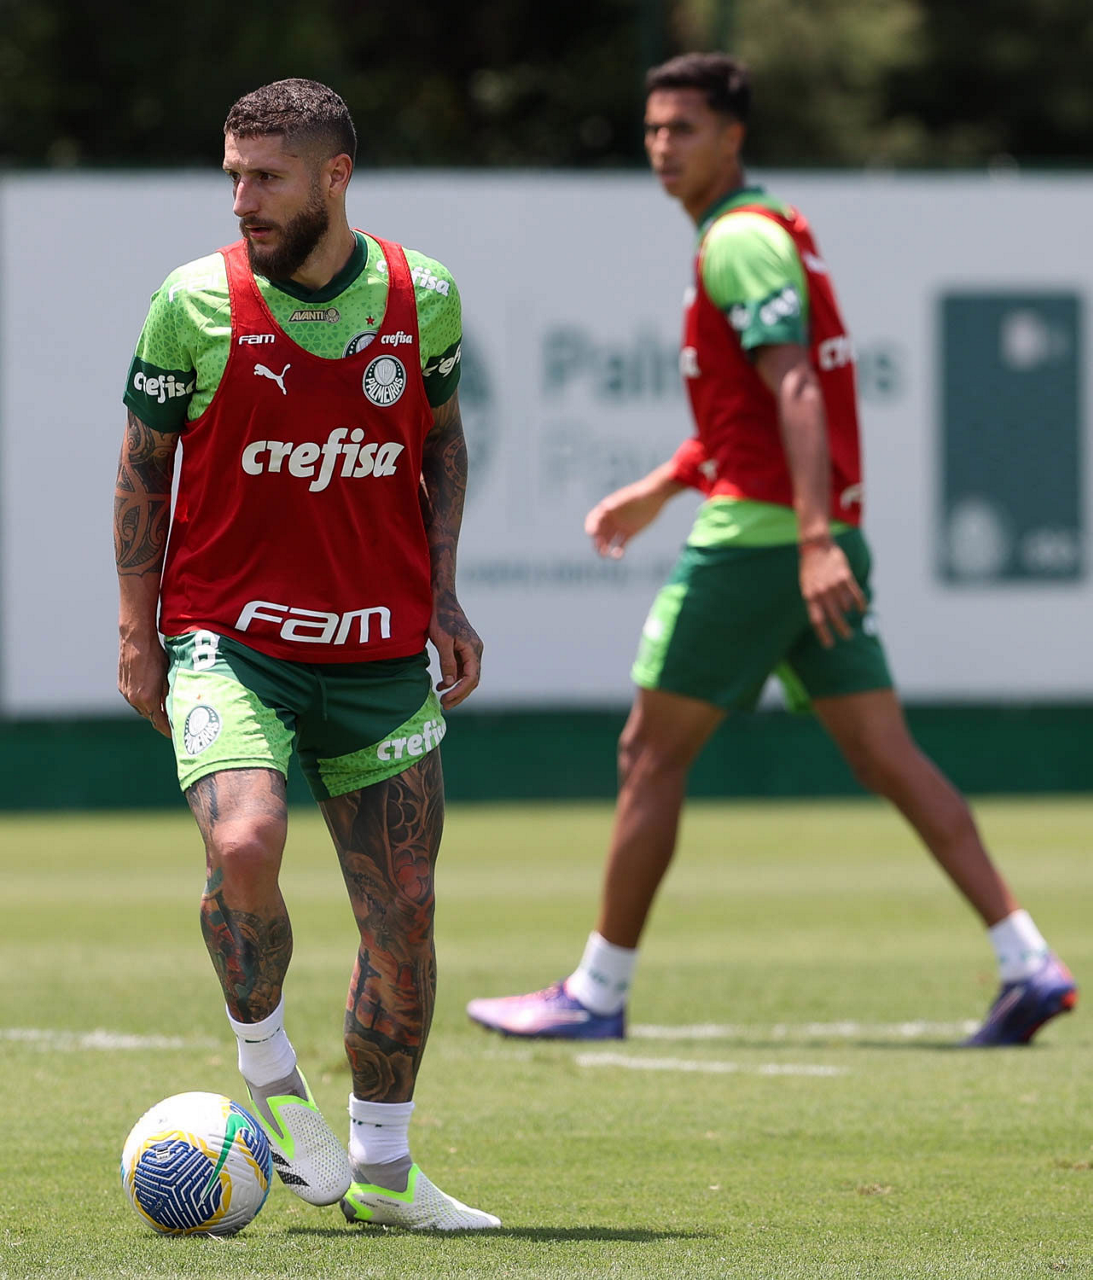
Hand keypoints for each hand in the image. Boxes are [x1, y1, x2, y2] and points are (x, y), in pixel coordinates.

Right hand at [118, 634, 170, 736]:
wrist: (136, 641)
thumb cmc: (156, 656)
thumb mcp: (169, 677)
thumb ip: (170, 695)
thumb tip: (175, 708)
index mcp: (148, 699)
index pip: (160, 722)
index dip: (169, 730)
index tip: (176, 736)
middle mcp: (134, 699)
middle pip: (150, 716)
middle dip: (161, 721)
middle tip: (173, 724)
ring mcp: (126, 693)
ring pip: (141, 708)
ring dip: (151, 710)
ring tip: (163, 711)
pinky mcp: (121, 686)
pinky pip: (134, 699)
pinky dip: (143, 701)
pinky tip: (151, 697)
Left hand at [430, 589, 482, 708]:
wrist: (443, 602)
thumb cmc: (441, 619)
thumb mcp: (442, 641)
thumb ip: (447, 662)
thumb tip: (451, 683)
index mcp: (473, 649)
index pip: (471, 678)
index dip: (460, 692)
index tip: (447, 701)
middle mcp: (476, 651)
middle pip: (472, 680)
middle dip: (459, 694)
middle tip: (445, 705)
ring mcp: (471, 651)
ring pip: (468, 676)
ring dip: (457, 688)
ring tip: (443, 699)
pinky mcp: (464, 650)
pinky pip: (463, 669)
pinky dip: (454, 679)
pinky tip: (442, 685)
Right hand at [585, 481, 669, 558]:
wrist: (655, 496)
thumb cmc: (641, 493)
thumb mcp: (629, 497)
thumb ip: (617, 502)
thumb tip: (605, 507)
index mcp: (607, 509)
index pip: (593, 519)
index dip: (591, 526)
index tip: (591, 533)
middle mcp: (611, 519)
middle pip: (599, 532)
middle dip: (597, 541)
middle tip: (599, 548)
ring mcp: (620, 527)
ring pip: (608, 540)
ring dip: (604, 548)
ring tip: (604, 555)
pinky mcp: (629, 533)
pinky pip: (620, 545)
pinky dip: (618, 552)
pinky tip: (618, 555)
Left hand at [798, 539, 866, 647]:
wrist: (816, 546)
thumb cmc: (810, 569)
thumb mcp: (806, 586)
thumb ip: (814, 602)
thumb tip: (824, 620)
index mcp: (810, 596)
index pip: (817, 620)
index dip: (824, 634)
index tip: (829, 645)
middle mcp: (822, 592)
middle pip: (834, 617)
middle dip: (842, 629)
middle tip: (847, 636)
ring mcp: (834, 585)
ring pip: (846, 606)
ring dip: (848, 610)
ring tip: (847, 609)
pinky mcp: (845, 577)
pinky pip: (856, 595)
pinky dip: (860, 604)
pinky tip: (862, 609)